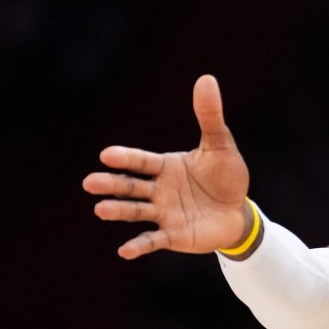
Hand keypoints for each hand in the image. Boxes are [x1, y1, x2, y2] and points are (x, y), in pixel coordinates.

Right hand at [82, 75, 250, 259]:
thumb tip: (206, 78)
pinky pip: (153, 240)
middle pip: (131, 186)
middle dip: (111, 184)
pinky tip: (124, 250)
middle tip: (90, 183)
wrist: (239, 212)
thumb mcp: (221, 145)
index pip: (141, 161)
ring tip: (100, 209)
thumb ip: (209, 116)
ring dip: (119, 211)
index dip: (126, 158)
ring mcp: (164, 213)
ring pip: (136, 211)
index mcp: (165, 166)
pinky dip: (139, 245)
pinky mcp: (173, 235)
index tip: (106, 154)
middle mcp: (159, 190)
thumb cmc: (226, 176)